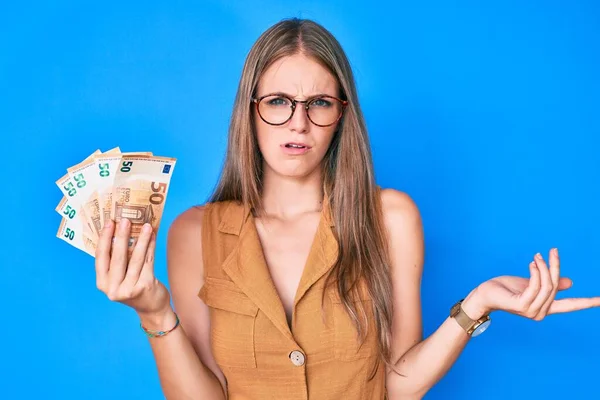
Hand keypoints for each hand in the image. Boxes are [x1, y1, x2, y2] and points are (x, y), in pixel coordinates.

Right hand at [95, 218, 170, 317]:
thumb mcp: (120, 277)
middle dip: (122, 236)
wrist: (151, 308)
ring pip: (136, 258)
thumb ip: (117, 260)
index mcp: (103, 283)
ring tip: (146, 225)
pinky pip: (148, 262)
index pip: (100, 257)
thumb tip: (120, 230)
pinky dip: (151, 247)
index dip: (105, 239)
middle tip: (126, 220)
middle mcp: (113, 288)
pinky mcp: (145, 286)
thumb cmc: (134, 287)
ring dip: (141, 240)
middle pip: (117, 257)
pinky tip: (153, 236)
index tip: (109, 223)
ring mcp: (129, 289)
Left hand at [464, 248, 599, 320]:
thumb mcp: (531, 282)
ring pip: (547, 286)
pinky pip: (536, 285)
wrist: (485, 293)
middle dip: (556, 266)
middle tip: (553, 251)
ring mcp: (531, 311)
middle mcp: (540, 312)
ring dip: (544, 267)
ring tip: (537, 256)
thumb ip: (549, 283)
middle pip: (556, 286)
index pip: (571, 305)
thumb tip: (570, 282)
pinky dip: (536, 272)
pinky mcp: (522, 305)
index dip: (588, 302)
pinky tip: (532, 263)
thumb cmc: (506, 288)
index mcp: (545, 307)